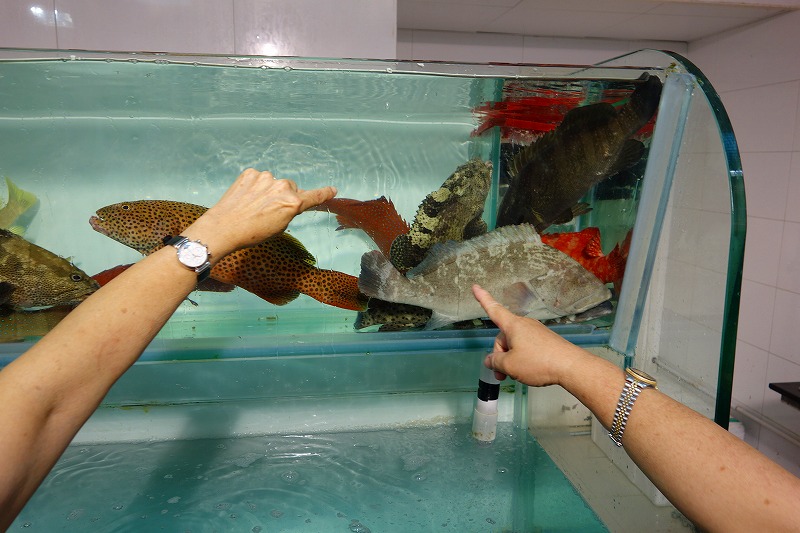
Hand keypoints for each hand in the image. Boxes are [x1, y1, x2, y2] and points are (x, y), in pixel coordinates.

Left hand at [185, 169, 336, 255]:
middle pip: (290, 188)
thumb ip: (290, 211)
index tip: (333, 190)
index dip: (324, 193)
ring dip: (268, 191)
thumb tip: (288, 202)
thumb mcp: (279, 227)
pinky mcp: (250, 173)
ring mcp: (265, 177)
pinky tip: (246, 198)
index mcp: (292, 203)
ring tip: (254, 206)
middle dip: (284, 196)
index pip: (314, 196)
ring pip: (273, 182)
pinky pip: (258, 178)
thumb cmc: (252, 233)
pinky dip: (255, 186)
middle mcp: (282, 186)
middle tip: (270, 211)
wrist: (224, 227)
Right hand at [472, 284, 584, 386]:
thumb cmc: (539, 362)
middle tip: (503, 374)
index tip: (475, 286)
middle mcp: (524, 325)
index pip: (494, 310)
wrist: (570, 366)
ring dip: (512, 358)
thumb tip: (490, 360)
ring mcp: (536, 332)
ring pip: (515, 344)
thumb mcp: (510, 365)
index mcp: (513, 326)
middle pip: (503, 337)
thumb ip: (495, 362)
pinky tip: (530, 370)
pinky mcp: (545, 340)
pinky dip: (524, 358)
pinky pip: (528, 347)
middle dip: (500, 355)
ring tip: (518, 374)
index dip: (483, 299)